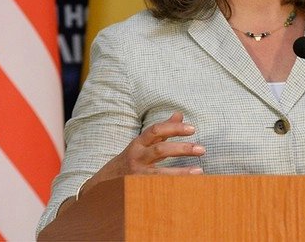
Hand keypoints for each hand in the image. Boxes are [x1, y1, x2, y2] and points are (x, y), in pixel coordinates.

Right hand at [83, 112, 204, 190]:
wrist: (102, 184)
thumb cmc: (130, 160)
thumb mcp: (143, 143)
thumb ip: (162, 131)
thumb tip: (180, 114)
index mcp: (139, 143)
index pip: (156, 130)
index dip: (174, 128)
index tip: (193, 129)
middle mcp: (137, 157)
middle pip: (160, 150)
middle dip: (182, 149)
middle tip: (203, 149)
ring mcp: (136, 175)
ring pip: (159, 173)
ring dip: (180, 172)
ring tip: (199, 171)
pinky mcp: (138, 191)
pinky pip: (156, 189)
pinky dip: (171, 188)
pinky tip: (187, 188)